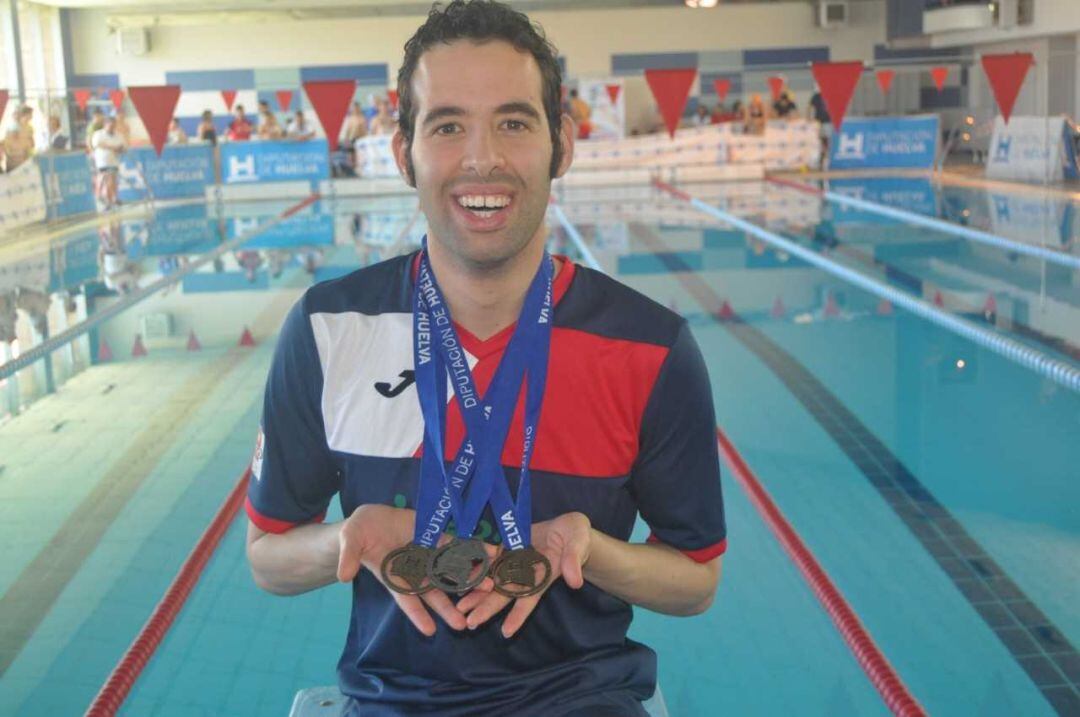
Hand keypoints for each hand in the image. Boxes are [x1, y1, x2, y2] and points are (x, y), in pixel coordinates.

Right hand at [336, 504, 485, 636]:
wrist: (370, 518)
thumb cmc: (357, 533)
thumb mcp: (350, 541)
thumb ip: (349, 558)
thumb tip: (342, 576)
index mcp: (393, 576)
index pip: (405, 600)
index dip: (416, 614)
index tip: (429, 631)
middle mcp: (414, 570)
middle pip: (434, 592)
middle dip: (449, 607)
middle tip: (464, 625)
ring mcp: (426, 554)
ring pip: (450, 571)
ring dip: (469, 580)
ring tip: (489, 590)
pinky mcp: (435, 537)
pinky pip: (455, 545)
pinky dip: (471, 550)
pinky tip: (489, 553)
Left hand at [457, 512, 591, 637]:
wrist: (567, 526)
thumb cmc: (576, 535)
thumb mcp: (578, 543)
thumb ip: (573, 561)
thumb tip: (575, 582)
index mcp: (543, 575)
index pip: (530, 598)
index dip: (518, 615)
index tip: (506, 632)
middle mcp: (525, 573)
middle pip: (505, 593)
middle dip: (488, 608)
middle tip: (470, 622)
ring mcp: (514, 561)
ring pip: (493, 580)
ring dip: (477, 593)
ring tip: (459, 608)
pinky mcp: (506, 548)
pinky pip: (489, 558)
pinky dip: (476, 568)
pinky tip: (458, 577)